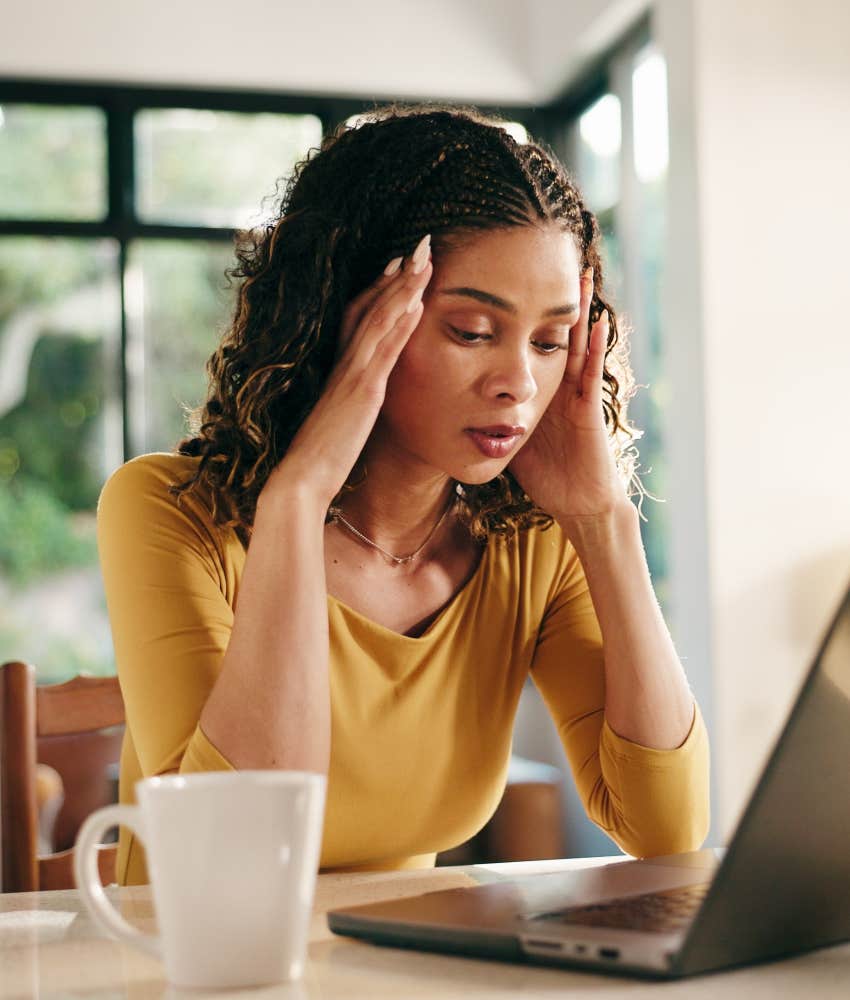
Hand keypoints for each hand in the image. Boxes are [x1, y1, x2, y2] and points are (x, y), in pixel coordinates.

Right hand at [265, 235, 432, 507]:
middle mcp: (344, 364)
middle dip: (397, 274)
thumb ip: (349, 403)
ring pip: (379, 319)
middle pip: (370, 306)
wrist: (302, 479)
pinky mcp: (363, 392)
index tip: (397, 264)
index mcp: (338, 370)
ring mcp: (353, 375)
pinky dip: (400, 324)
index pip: (358, 316)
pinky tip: (417, 304)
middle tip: (420, 245)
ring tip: (426, 259)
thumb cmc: (319, 458)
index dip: (378, 288)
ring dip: (405, 287)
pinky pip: (385, 351)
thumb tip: (359, 399)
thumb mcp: (340, 422)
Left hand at [508, 270, 626, 524]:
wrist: (574, 502)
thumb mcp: (508, 433)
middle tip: (549, 257)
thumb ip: (486, 413)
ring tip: (579, 271)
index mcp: (538, 386)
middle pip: (553, 331)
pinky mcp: (587, 409)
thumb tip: (448, 400)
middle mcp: (559, 383)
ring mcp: (575, 393)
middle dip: (550, 297)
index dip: (518, 311)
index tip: (506, 277)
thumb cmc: (544, 472)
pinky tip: (596, 319)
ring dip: (578, 308)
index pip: (527, 338)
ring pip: (577, 342)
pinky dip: (595, 346)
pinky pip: (591, 373)